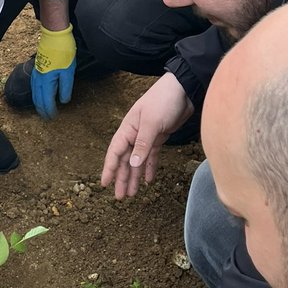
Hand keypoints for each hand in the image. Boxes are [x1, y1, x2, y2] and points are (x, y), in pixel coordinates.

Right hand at [31, 25, 77, 118]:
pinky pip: (34, 85)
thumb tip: (63, 101)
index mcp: (46, 81)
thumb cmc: (63, 52)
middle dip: (42, 109)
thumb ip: (65, 88)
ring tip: (41, 109)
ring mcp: (36, 72)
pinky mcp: (37, 67)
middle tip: (46, 118)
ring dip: (38, 102)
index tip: (53, 118)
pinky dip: (36, 93)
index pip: (46, 101)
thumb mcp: (68, 72)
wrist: (55, 34)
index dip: (50, 111)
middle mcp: (38, 79)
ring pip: (35, 92)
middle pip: (38, 98)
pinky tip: (39, 92)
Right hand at [100, 73, 192, 198]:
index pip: (115, 152)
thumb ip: (142, 144)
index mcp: (128, 129)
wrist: (183, 90)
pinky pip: (151, 156)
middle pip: (126, 160)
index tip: (104, 183)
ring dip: (134, 177)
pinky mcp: (159, 137)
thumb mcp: (151, 122)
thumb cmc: (163, 101)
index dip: (109, 168)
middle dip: (122, 178)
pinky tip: (148, 181)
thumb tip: (133, 164)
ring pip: (138, 161)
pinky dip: (149, 168)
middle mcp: (134, 134)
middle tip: (120, 197)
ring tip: (132, 194)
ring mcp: (147, 137)